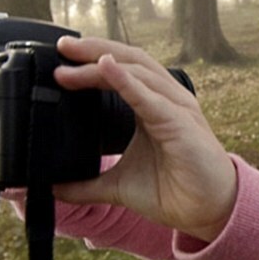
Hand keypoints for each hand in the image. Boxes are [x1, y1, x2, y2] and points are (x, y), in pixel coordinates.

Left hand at [52, 36, 236, 241]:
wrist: (207, 212)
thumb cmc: (175, 191)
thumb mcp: (118, 186)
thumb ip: (86, 185)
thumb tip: (51, 188)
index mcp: (152, 107)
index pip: (121, 70)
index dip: (92, 61)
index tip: (60, 59)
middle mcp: (166, 100)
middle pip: (130, 60)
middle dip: (94, 50)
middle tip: (63, 47)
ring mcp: (176, 108)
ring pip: (138, 71)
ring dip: (102, 62)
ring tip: (72, 61)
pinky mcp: (181, 123)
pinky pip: (151, 97)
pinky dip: (127, 81)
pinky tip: (106, 68)